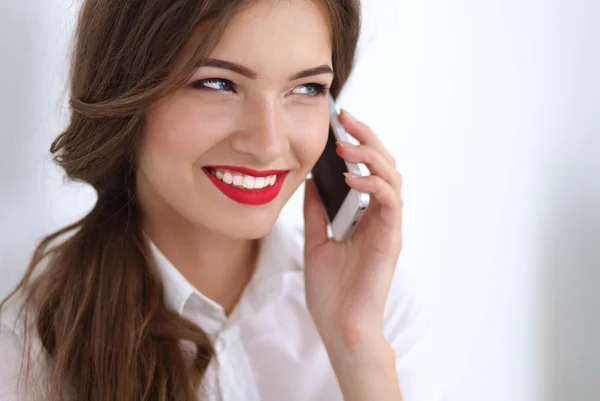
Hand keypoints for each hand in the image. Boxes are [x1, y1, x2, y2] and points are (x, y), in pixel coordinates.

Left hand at [303, 109, 403, 354]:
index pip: (369, 170)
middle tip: (346, 118)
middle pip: (385, 165)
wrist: (339, 327)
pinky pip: (389, 201)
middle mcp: (380, 218)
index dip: (358, 144)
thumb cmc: (331, 292)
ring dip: (371, 155)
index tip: (339, 124)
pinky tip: (351, 177)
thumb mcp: (315, 242)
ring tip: (346, 145)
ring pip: (392, 177)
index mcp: (365, 217)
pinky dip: (373, 184)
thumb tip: (311, 182)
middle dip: (368, 138)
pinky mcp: (390, 238)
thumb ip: (316, 213)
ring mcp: (388, 227)